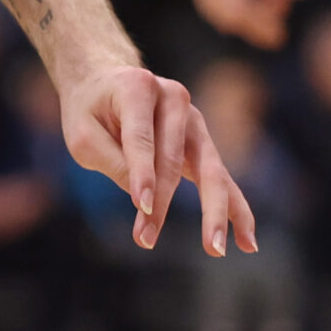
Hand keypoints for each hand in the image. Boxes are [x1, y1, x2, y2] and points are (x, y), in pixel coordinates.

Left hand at [60, 59, 257, 257]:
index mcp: (138, 87)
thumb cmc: (91, 110)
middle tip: (146, 240)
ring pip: (209, 171)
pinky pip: (223, 179)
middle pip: (172, 159)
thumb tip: (145, 199)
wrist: (105, 82)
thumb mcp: (83, 133)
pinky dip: (236, 210)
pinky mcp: (202, 143)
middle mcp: (173, 99)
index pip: (142, 138)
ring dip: (212, 213)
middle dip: (161, 202)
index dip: (141, 174)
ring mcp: (194, 120)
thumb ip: (112, 161)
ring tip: (215, 249)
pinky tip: (247, 242)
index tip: (140, 207)